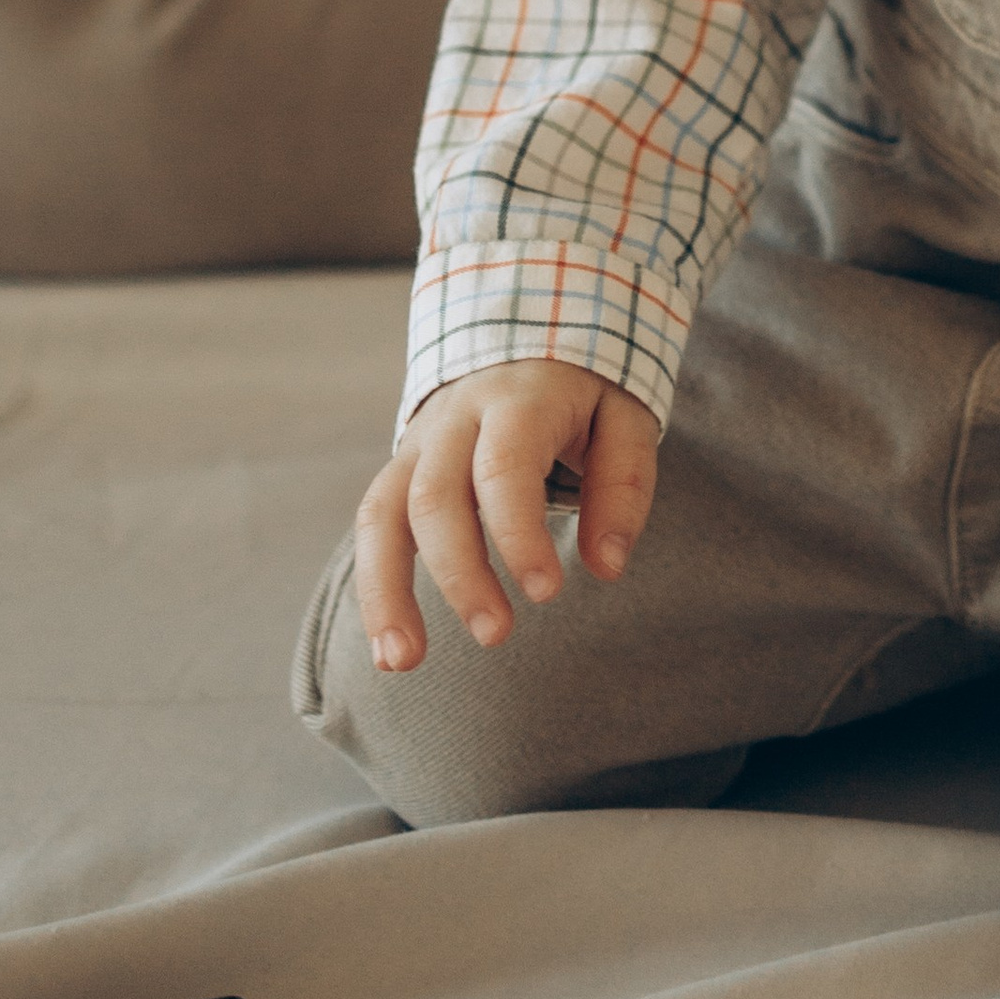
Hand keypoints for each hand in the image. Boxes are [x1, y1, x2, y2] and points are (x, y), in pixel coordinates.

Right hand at [356, 360, 660, 668]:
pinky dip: (374, 587)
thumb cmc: (586, 391)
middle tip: (496, 635)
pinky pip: (373, 525)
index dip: (519, 534)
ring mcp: (420, 442)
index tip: (548, 593)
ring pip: (382, 513)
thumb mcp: (626, 416)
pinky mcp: (402, 468)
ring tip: (401, 662)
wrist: (526, 336)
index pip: (504, 468)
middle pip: (435, 496)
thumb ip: (623, 486)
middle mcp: (455, 418)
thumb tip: (607, 567)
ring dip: (386, 591)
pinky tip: (390, 647)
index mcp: (518, 398)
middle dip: (459, 573)